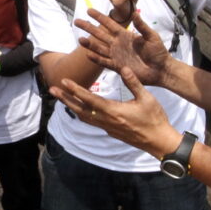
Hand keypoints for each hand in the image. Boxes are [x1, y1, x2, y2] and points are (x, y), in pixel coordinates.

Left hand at [53, 67, 176, 157]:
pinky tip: (80, 108)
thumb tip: (123, 68)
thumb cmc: (154, 119)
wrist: (158, 141)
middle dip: (65, 99)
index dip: (75, 90)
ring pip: (84, 117)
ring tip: (62, 98)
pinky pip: (91, 121)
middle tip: (52, 90)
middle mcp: (106, 121)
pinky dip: (82, 113)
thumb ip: (133, 82)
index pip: (90, 99)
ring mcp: (107, 127)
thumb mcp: (146, 98)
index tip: (64, 82)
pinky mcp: (111, 131)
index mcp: (114, 111)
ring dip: (72, 106)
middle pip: (80, 109)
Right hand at [76, 8, 170, 86]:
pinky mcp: (118, 66)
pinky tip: (88, 54)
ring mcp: (117, 55)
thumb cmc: (158, 52)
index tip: (88, 10)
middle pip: (100, 34)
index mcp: (125, 35)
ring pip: (99, 48)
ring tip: (80, 39)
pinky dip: (96, 58)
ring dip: (89, 44)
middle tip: (76, 21)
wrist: (161, 69)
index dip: (99, 17)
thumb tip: (135, 13)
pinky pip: (105, 62)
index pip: (109, 24)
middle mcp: (118, 44)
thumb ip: (142, 26)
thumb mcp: (151, 36)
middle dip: (88, 28)